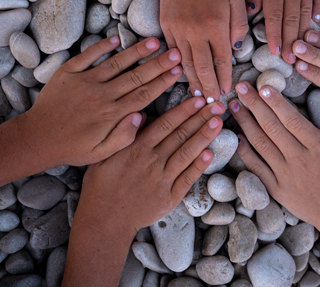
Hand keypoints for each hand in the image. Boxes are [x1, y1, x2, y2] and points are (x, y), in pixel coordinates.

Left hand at [24, 36, 182, 167]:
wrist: (37, 138)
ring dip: (136, 52)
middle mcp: (101, 95)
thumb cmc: (72, 147)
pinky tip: (115, 39)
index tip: (178, 71)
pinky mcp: (68, 73)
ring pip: (116, 63)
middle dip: (158, 64)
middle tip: (176, 53)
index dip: (163, 82)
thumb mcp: (101, 153)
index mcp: (111, 114)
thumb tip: (141, 117)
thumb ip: (123, 137)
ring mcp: (84, 82)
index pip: (144, 94)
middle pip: (136, 76)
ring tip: (154, 41)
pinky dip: (101, 47)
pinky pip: (87, 56)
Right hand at [75, 98, 224, 236]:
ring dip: (204, 137)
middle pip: (181, 135)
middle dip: (201, 118)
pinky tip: (210, 153)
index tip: (198, 99)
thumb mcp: (103, 155)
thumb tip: (139, 114)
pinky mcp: (169, 197)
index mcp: (136, 148)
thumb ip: (122, 134)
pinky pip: (187, 178)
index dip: (184, 110)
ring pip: (187, 153)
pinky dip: (199, 165)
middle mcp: (152, 161)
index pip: (166, 124)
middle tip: (217, 105)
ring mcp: (162, 179)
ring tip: (218, 122)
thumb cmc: (100, 187)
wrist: (104, 221)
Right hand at [160, 0, 248, 101]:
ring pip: (185, 63)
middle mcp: (196, 32)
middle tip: (212, 101)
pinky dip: (179, 66)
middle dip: (208, 87)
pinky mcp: (166, 27)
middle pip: (202, 68)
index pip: (221, 60)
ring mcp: (178, 30)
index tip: (226, 91)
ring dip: (193, 81)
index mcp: (216, 26)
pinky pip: (173, 52)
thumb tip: (235, 49)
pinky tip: (184, 75)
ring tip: (198, 94)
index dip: (224, 79)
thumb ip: (239, 26)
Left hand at [228, 82, 319, 234]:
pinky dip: (245, 151)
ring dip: (245, 123)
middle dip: (254, 105)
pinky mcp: (276, 189)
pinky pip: (257, 167)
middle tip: (241, 87)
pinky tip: (236, 136)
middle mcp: (298, 159)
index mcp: (318, 147)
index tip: (263, 86)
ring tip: (234, 106)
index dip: (275, 102)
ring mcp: (285, 175)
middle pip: (271, 127)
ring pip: (260, 144)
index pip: (292, 119)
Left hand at [245, 0, 312, 62]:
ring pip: (306, 12)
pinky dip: (317, 9)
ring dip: (304, 31)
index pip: (275, 17)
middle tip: (292, 60)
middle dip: (291, 41)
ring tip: (304, 48)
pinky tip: (317, 21)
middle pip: (292, 20)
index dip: (276, 37)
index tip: (276, 53)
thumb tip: (252, 12)